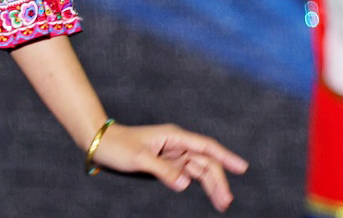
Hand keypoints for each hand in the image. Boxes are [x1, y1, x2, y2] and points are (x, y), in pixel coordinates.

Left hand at [89, 121, 248, 211]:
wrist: (100, 144)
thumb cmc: (117, 146)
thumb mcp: (138, 159)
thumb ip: (163, 170)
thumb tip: (186, 183)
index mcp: (174, 137)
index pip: (206, 147)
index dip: (226, 156)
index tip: (242, 168)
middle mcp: (177, 145)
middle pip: (206, 162)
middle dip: (218, 181)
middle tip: (226, 202)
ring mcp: (174, 155)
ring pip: (200, 170)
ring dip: (212, 186)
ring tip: (223, 204)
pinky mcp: (168, 165)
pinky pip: (189, 175)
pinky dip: (200, 185)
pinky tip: (210, 196)